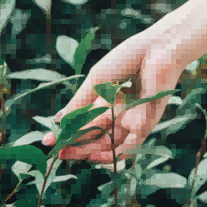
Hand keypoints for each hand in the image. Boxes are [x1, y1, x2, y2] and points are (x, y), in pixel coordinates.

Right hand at [41, 32, 184, 162]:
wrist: (157, 50)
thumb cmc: (126, 58)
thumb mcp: (96, 81)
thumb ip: (79, 103)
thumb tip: (57, 121)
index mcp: (106, 100)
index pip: (84, 122)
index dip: (67, 132)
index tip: (49, 140)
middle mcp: (118, 113)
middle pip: (95, 136)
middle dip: (76, 145)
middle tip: (58, 153)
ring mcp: (131, 120)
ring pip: (108, 143)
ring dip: (89, 151)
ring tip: (70, 154)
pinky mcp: (146, 124)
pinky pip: (128, 146)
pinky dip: (111, 153)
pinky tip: (94, 156)